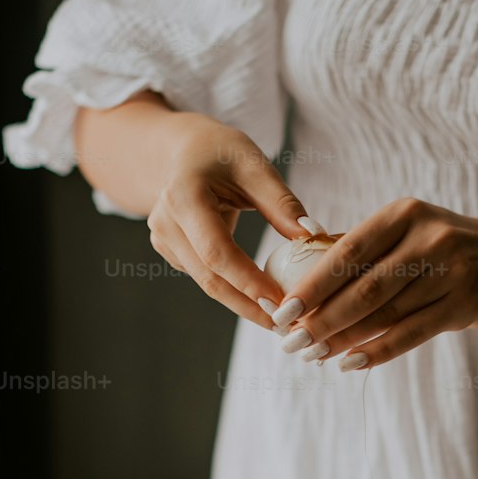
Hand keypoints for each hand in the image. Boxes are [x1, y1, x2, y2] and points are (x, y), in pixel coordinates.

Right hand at [146, 110, 313, 327]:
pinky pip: (207, 277)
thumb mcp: (253, 164)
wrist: (180, 151)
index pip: (217, 252)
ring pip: (209, 284)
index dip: (249, 282)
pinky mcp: (171, 252)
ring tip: (281, 319)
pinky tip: (262, 301)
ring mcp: (164, 241)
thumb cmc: (221, 152)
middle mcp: (166, 223)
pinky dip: (235, 291)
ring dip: (245, 304)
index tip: (282, 303)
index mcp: (184, 197)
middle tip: (288, 327)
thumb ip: (281, 202)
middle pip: (211, 278)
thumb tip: (312, 235)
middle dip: (250, 306)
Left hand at [274, 198, 477, 367]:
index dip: (311, 285)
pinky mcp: (463, 305)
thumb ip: (362, 247)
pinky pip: (410, 335)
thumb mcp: (410, 231)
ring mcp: (449, 272)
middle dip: (321, 320)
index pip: (346, 252)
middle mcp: (428, 238)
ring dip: (343, 340)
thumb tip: (298, 268)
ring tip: (314, 355)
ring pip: (383, 315)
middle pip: (362, 288)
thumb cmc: (448, 247)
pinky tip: (350, 363)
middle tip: (291, 343)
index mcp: (404, 214)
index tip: (282, 310)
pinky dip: (377, 352)